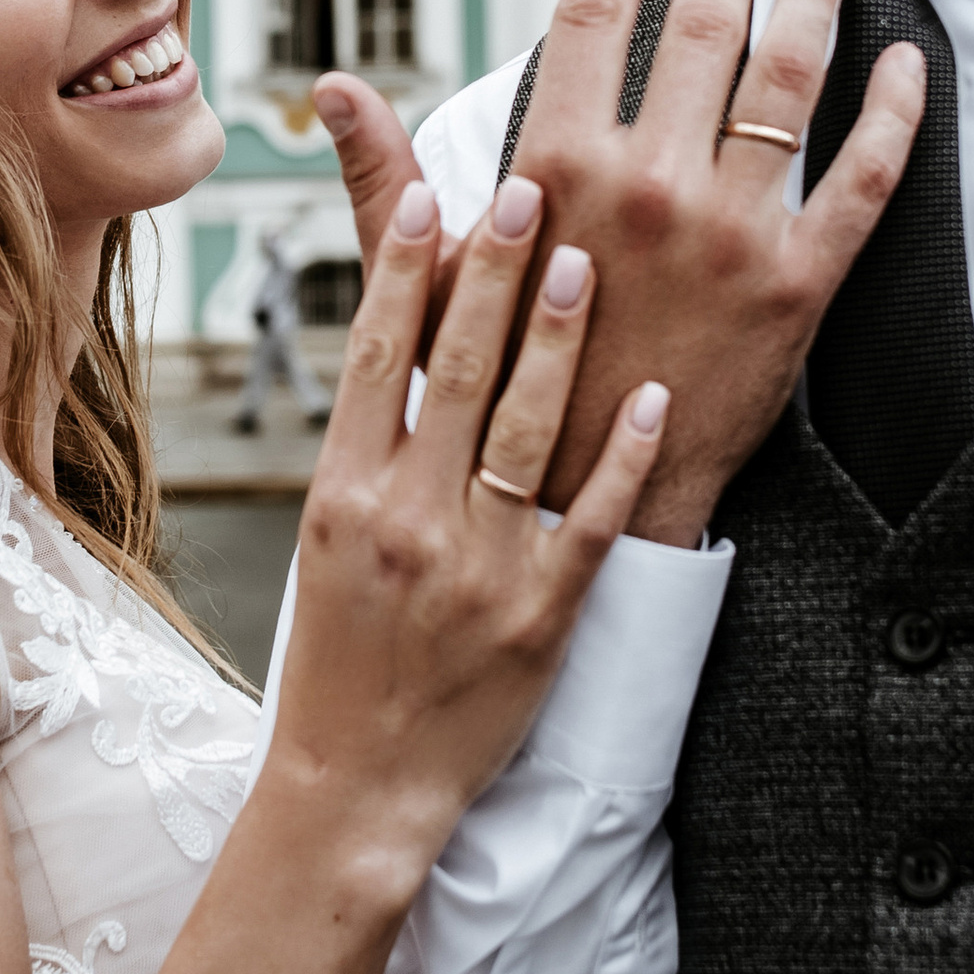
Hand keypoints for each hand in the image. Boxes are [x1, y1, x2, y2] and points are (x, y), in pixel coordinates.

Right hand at [266, 167, 668, 895]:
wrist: (358, 782)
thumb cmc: (342, 652)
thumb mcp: (324, 537)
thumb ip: (364, 441)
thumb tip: (388, 336)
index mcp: (344, 493)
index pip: (375, 355)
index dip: (406, 269)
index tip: (432, 196)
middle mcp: (406, 519)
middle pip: (453, 371)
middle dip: (490, 274)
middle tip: (524, 191)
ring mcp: (476, 567)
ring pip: (522, 431)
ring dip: (554, 341)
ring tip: (582, 262)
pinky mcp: (541, 617)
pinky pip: (591, 523)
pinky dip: (622, 458)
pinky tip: (649, 398)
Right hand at [316, 0, 924, 546]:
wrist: (578, 504)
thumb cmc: (496, 392)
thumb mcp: (423, 284)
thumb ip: (386, 178)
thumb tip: (331, 92)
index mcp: (559, 174)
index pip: (593, 19)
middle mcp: (649, 188)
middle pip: (705, 27)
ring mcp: (732, 232)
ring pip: (790, 77)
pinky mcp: (800, 284)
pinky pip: (867, 174)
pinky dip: (896, 105)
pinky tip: (904, 57)